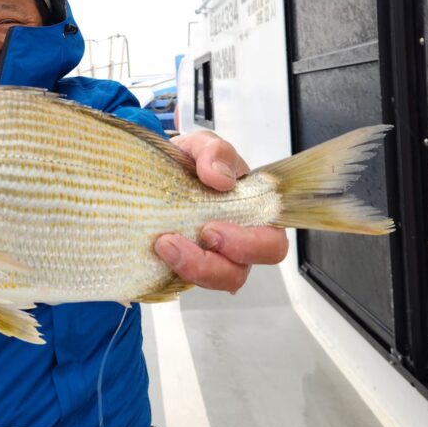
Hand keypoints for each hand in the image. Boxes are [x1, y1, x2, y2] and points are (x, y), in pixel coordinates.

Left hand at [154, 131, 288, 291]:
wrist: (155, 173)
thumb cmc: (190, 163)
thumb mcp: (201, 145)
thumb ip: (215, 152)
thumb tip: (220, 177)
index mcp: (253, 211)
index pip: (272, 240)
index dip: (252, 243)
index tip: (214, 228)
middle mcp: (238, 240)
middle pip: (243, 270)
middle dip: (222, 259)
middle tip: (196, 236)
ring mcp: (215, 257)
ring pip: (220, 279)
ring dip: (193, 266)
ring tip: (164, 243)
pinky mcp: (188, 268)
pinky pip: (187, 281)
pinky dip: (171, 269)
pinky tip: (155, 251)